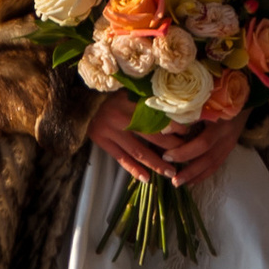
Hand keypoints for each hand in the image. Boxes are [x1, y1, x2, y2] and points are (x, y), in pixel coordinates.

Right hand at [86, 90, 243, 187]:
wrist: (79, 100)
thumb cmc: (108, 93)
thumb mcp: (127, 89)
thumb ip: (145, 95)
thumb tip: (173, 104)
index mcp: (130, 101)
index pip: (157, 116)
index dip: (174, 125)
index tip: (189, 131)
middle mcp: (121, 117)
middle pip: (152, 135)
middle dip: (171, 147)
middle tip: (186, 155)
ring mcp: (110, 131)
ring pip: (138, 151)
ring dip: (156, 164)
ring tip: (172, 173)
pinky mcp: (102, 141)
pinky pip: (121, 159)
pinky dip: (134, 170)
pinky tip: (147, 179)